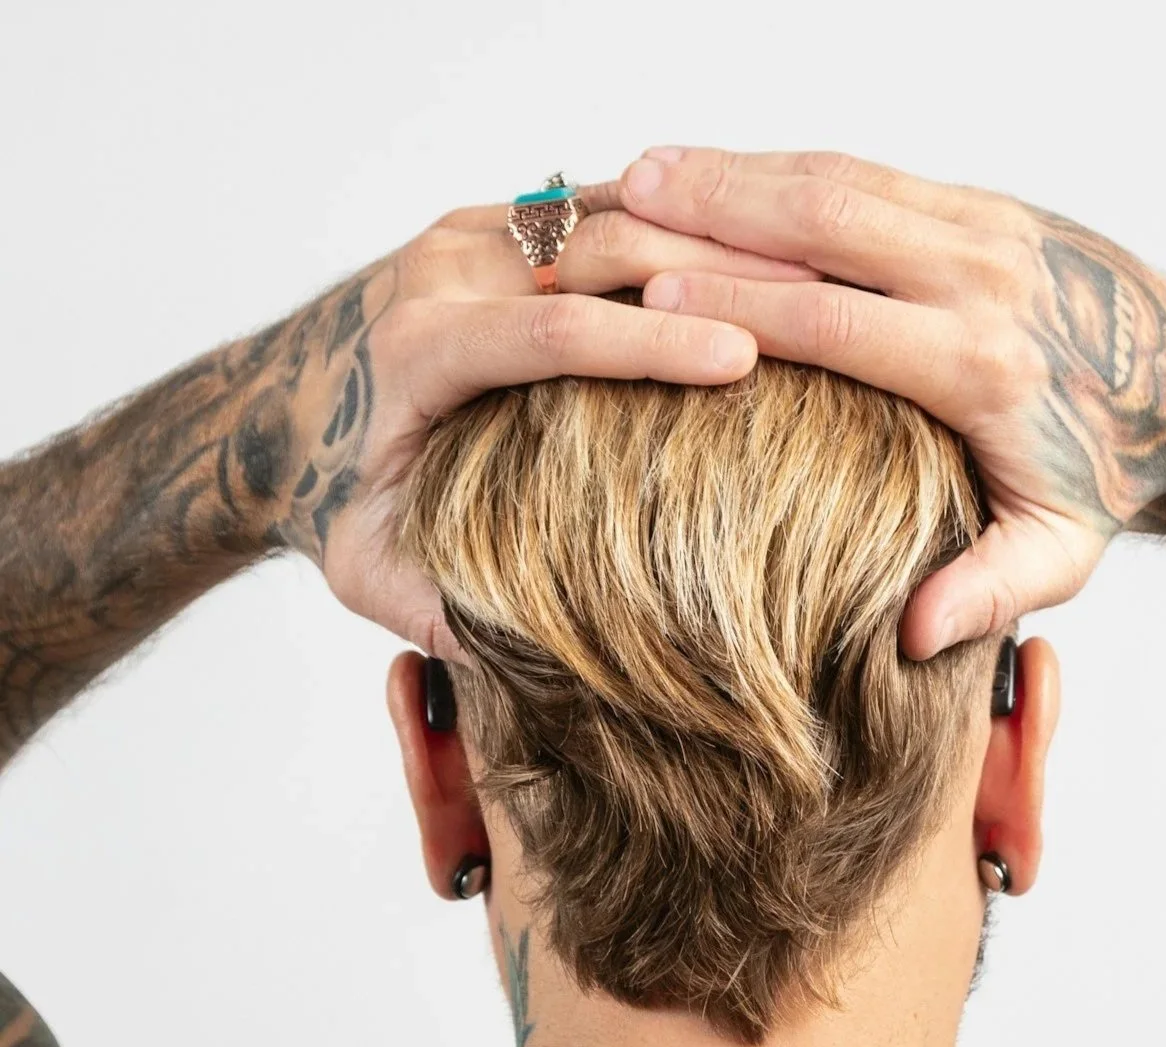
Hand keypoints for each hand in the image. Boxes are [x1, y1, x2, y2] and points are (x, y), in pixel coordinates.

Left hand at [253, 190, 819, 659]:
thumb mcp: (368, 571)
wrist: (279, 416)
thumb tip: (522, 653)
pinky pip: (606, 210)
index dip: (651, 344)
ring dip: (710, 236)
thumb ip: (432, 607)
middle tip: (821, 304)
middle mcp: (442, 273)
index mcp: (417, 348)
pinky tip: (758, 258)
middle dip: (709, 271)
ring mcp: (471, 235)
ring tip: (813, 274)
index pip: (549, 329)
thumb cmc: (335, 499)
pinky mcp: (501, 223)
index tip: (744, 359)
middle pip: (595, 247)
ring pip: (611, 209)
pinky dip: (682, 229)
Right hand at [607, 148, 1165, 656]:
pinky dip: (792, 165)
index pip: (833, 322)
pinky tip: (731, 168)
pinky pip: (873, 173)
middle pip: (825, 225)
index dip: (735, 305)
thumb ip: (988, 591)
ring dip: (741, 170)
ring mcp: (986, 229)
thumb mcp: (1060, 556)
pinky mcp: (986, 206)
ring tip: (648, 167)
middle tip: (621, 198)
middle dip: (714, 208)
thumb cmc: (1112, 479)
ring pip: (842, 181)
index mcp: (981, 367)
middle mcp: (981, 279)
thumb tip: (912, 639)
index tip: (649, 294)